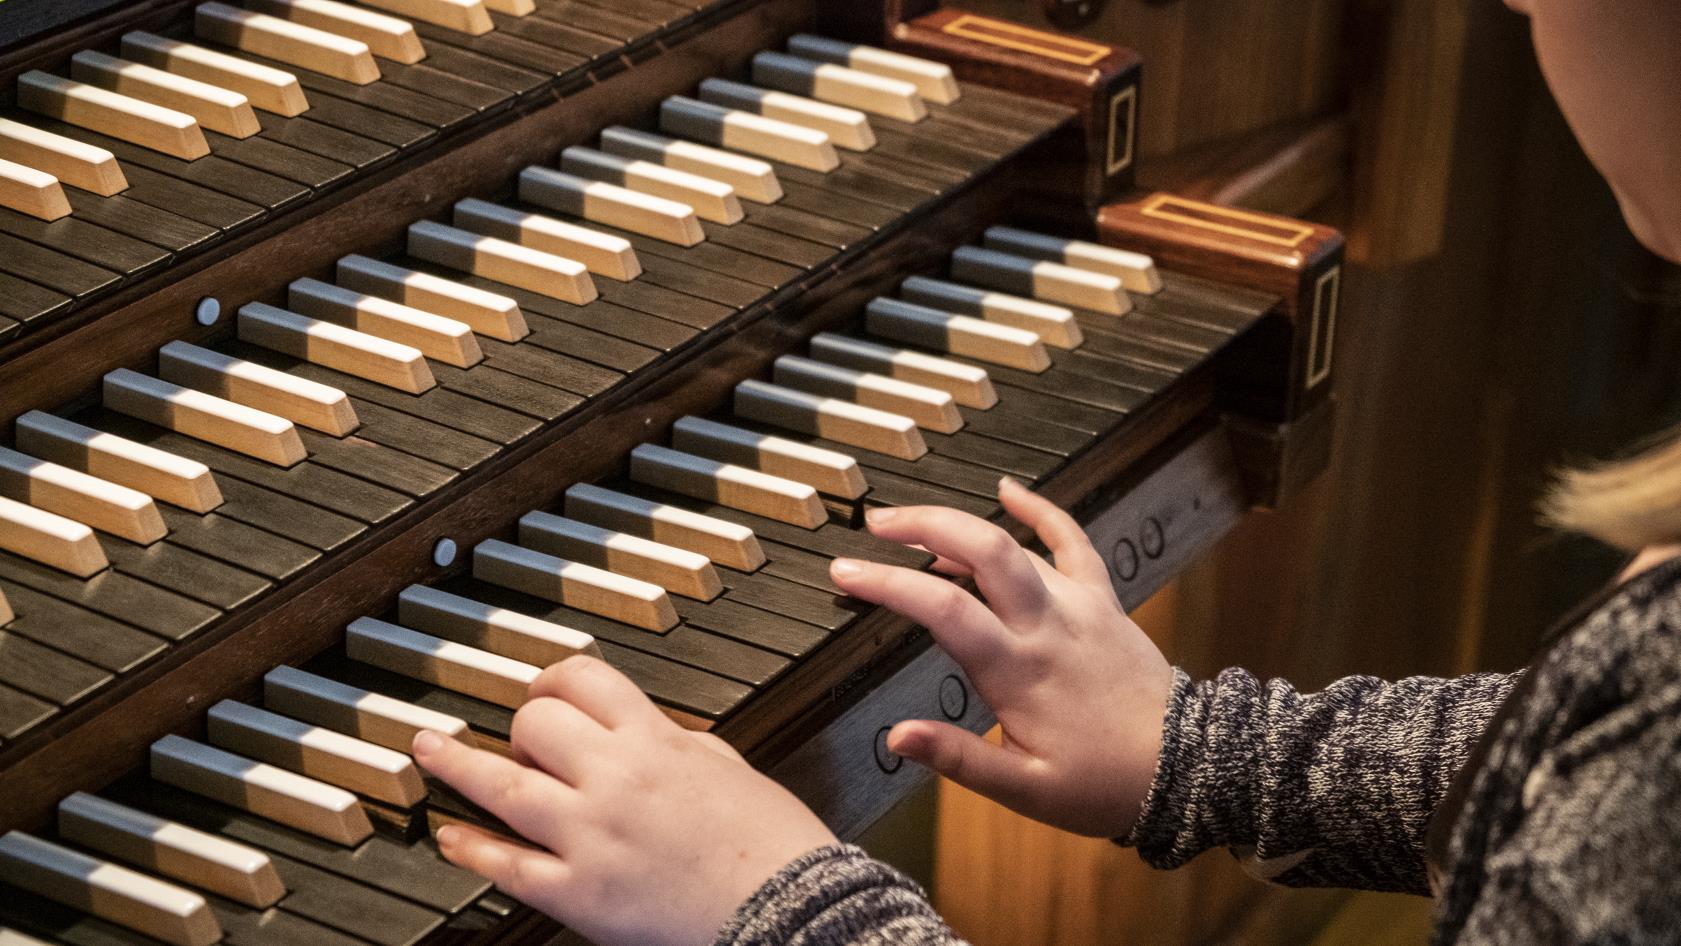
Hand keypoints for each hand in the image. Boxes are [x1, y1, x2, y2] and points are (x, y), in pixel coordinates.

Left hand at [413, 655, 837, 945]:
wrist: (790, 908)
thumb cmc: (771, 842)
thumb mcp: (726, 763)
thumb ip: (672, 741)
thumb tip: (639, 730)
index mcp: (656, 741)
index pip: (583, 679)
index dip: (552, 678)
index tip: (543, 688)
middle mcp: (615, 780)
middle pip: (535, 723)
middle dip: (524, 726)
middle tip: (521, 740)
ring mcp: (591, 837)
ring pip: (503, 787)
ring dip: (456, 764)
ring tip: (427, 751)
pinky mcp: (580, 894)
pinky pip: (510, 866)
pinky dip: (473, 849)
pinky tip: (451, 836)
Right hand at [830, 477, 1173, 837]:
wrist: (1186, 767)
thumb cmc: (1103, 783)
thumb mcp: (1023, 788)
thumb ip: (957, 758)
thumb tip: (898, 737)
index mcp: (1019, 670)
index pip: (941, 608)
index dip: (888, 583)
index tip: (846, 571)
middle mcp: (1046, 625)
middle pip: (981, 548)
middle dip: (923, 525)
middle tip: (877, 526)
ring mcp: (1077, 605)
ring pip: (1016, 544)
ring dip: (961, 526)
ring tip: (915, 531)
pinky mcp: (1101, 602)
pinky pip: (1072, 542)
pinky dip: (1042, 511)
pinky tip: (1011, 490)